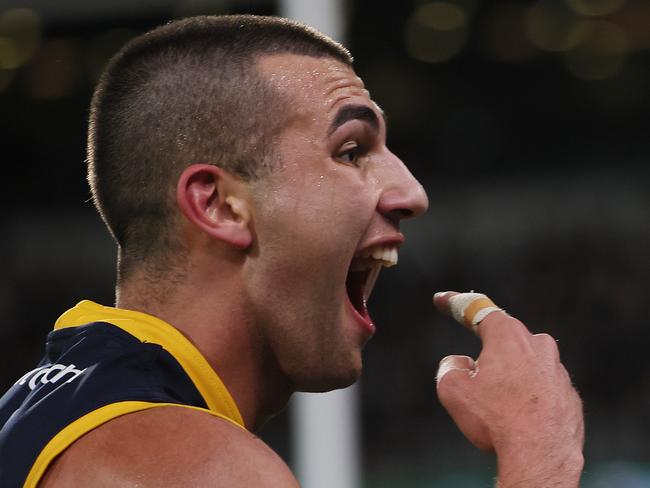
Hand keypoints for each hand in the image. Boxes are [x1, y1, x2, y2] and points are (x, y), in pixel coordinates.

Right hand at [433, 291, 583, 487]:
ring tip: (497, 409)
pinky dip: (528, 399)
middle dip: (487, 352)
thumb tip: (461, 363)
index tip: (441, 300)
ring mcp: (558, 372)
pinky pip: (542, 391)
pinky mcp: (570, 397)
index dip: (454, 303)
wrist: (541, 457)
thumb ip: (450, 366)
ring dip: (509, 379)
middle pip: (505, 339)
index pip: (477, 309)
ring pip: (525, 366)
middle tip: (473, 376)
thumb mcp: (452, 389)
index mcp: (508, 336)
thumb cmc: (496, 419)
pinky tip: (518, 421)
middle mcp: (538, 346)